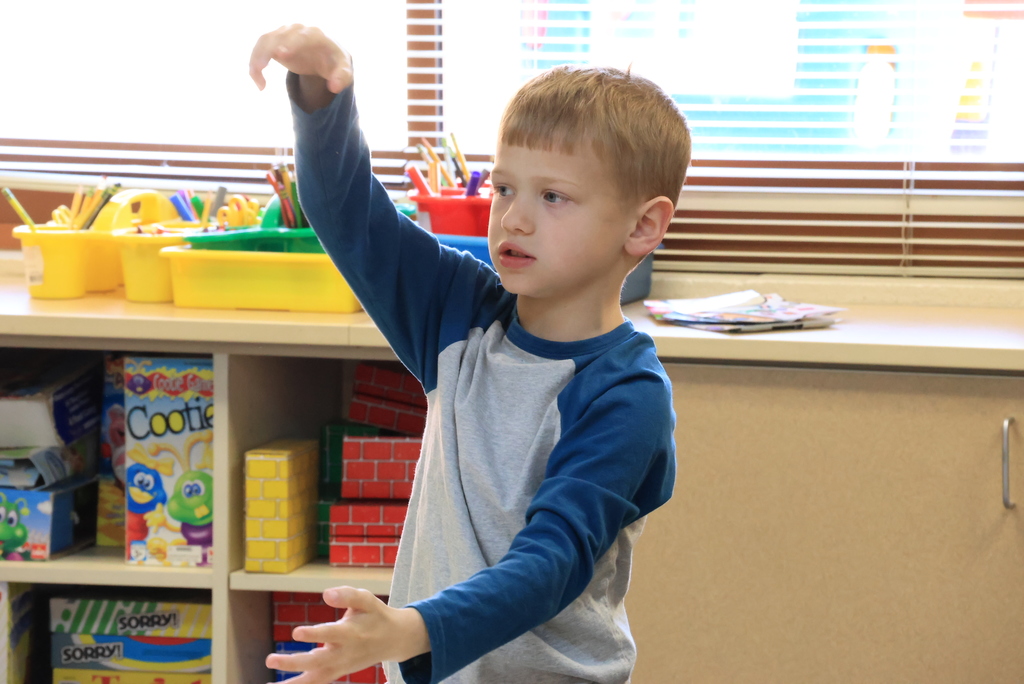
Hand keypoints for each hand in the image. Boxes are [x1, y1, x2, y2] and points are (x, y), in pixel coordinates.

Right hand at [249, 24, 352, 93]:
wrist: (325, 55)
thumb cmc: (334, 62)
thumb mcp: (343, 70)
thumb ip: (342, 78)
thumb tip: (334, 88)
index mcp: (316, 35)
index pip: (302, 35)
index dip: (291, 43)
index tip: (281, 55)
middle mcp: (297, 31)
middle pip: (279, 36)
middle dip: (268, 50)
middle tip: (260, 67)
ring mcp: (284, 34)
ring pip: (265, 41)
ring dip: (257, 59)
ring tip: (259, 83)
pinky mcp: (274, 42)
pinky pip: (260, 49)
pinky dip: (256, 64)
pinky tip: (260, 84)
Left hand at [264, 587, 429, 683]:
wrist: (394, 639)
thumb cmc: (376, 615)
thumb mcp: (367, 599)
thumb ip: (347, 595)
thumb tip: (326, 593)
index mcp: (352, 632)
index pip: (331, 634)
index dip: (314, 634)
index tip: (296, 632)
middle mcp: (345, 652)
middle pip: (317, 661)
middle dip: (294, 661)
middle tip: (271, 659)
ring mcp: (341, 665)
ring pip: (315, 677)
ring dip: (292, 681)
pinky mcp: (337, 671)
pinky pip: (316, 682)